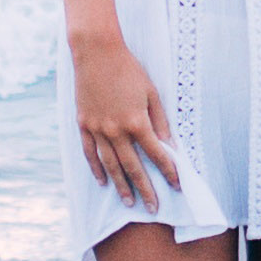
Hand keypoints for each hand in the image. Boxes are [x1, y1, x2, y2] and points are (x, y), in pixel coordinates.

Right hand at [72, 30, 178, 208]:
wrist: (96, 52)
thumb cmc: (128, 69)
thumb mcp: (151, 92)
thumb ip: (160, 121)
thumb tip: (169, 145)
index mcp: (137, 121)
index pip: (157, 154)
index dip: (169, 171)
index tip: (177, 185)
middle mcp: (116, 130)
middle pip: (133, 167)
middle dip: (145, 189)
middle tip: (153, 208)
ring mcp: (97, 129)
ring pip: (110, 165)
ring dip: (120, 185)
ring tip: (128, 202)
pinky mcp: (83, 124)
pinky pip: (89, 152)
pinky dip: (96, 168)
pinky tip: (103, 181)